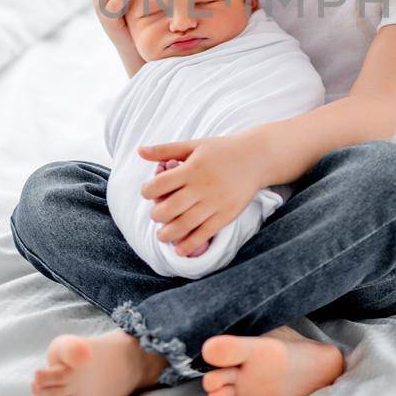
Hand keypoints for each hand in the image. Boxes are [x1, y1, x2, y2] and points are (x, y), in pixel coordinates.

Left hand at [138, 133, 272, 257]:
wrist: (256, 158)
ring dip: (167, 234)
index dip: (147, 191)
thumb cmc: (222, 150)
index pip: (159, 185)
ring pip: (184, 225)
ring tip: (163, 235)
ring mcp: (214, 203)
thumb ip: (166, 149)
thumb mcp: (194, 145)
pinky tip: (180, 249)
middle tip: (157, 215)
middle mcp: (201, 187)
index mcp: (191, 169)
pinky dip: (189, 245)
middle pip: (169, 209)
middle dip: (156, 215)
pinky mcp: (226, 215)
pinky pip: (204, 234)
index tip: (149, 193)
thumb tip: (139, 151)